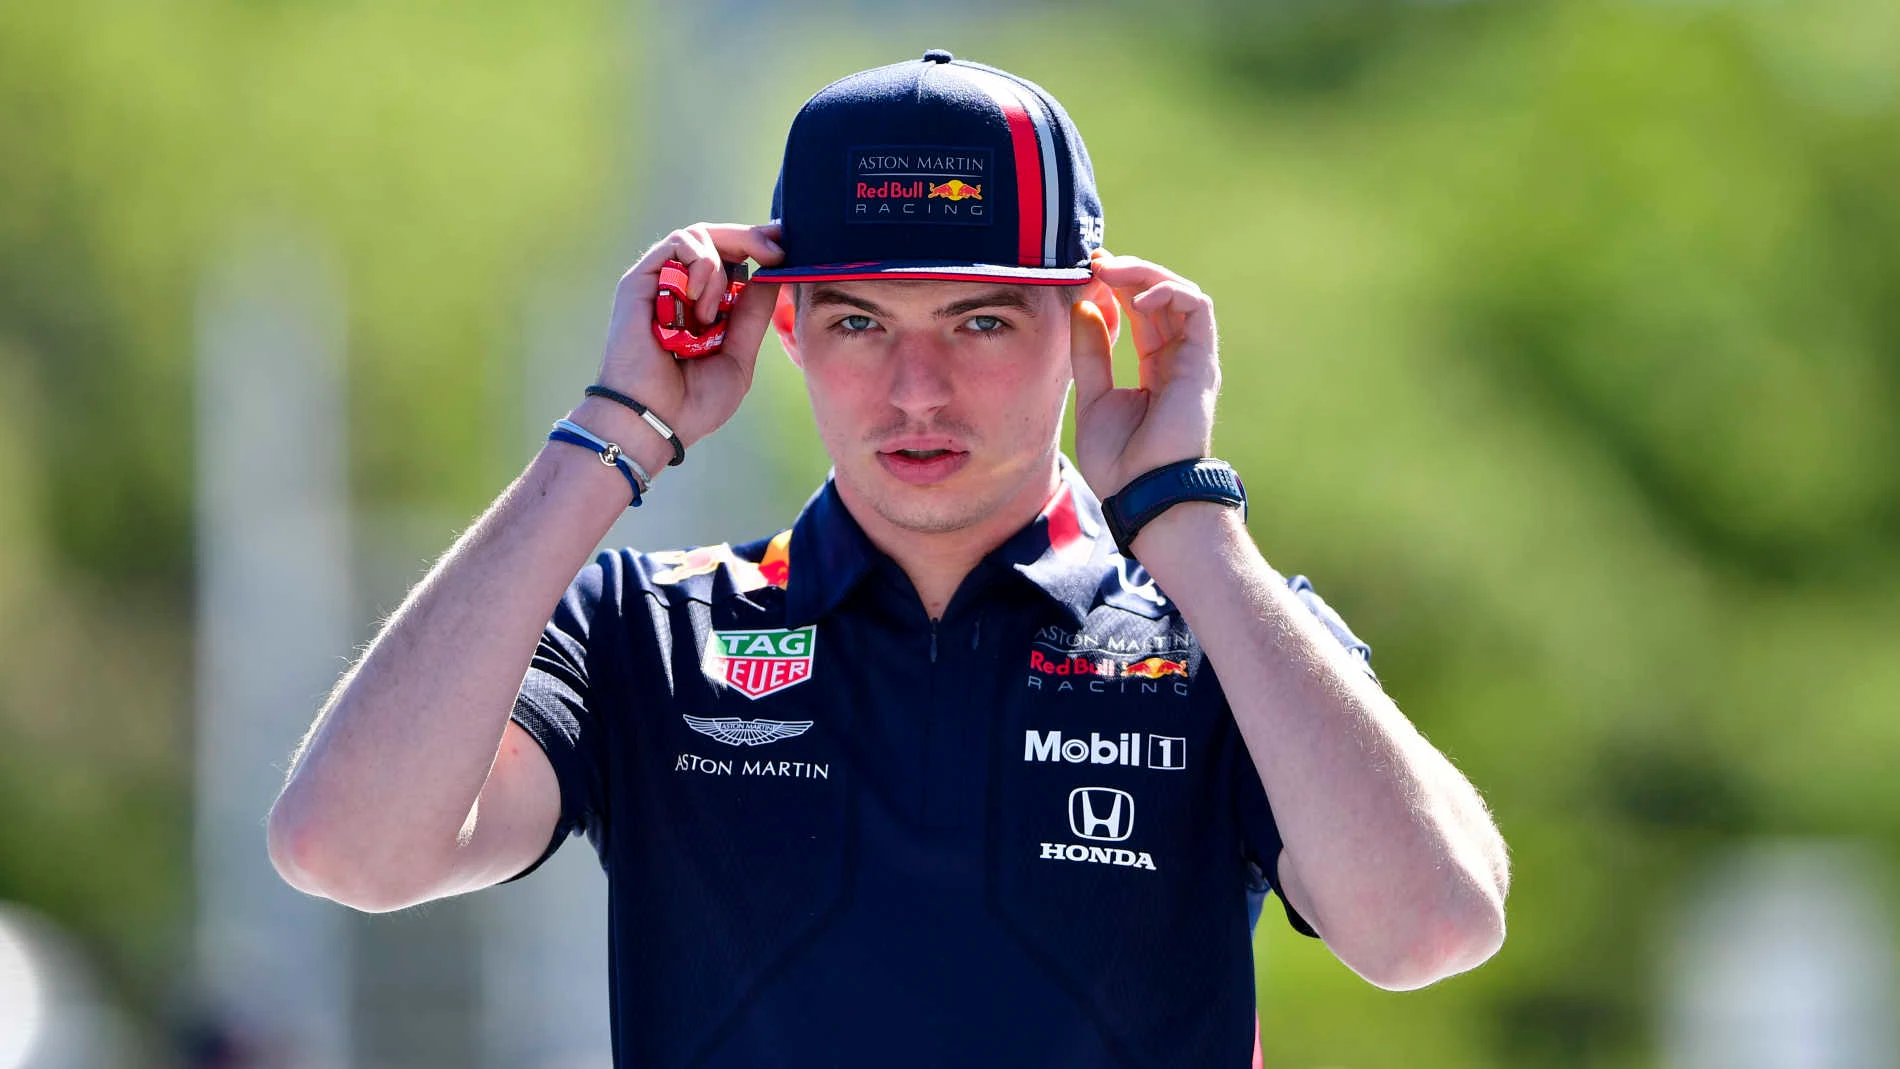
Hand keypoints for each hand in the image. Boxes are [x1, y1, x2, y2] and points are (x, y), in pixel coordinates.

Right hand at [594, 222, 784, 450]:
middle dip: (751, 238)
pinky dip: (699, 265)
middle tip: (776, 252)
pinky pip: (676, 244)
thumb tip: (773, 273)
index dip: (758, 245)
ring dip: (718, 269)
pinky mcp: (639, 281)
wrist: (655, 421)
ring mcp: (659, 283)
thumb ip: (753, 314)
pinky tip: (698, 301)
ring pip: (698, 236)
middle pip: (717, 238)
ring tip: (711, 313)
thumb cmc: (694, 402)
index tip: (786, 245)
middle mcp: (681, 289)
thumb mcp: (739, 355)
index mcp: (706, 306)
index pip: (733, 258)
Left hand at [1070, 250, 1220, 497]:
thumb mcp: (1092, 396)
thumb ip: (1091, 351)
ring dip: (1145, 274)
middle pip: (1159, 297)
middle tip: (1094, 262)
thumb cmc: (1120, 460)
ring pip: (1180, 294)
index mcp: (1155, 367)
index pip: (1140, 312)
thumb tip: (1086, 304)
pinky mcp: (1203, 361)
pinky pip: (1197, 307)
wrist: (1142, 493)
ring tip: (1109, 271)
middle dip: (1127, 272)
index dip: (1117, 287)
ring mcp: (1193, 359)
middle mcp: (1178, 358)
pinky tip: (1135, 299)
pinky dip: (1167, 292)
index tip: (1087, 271)